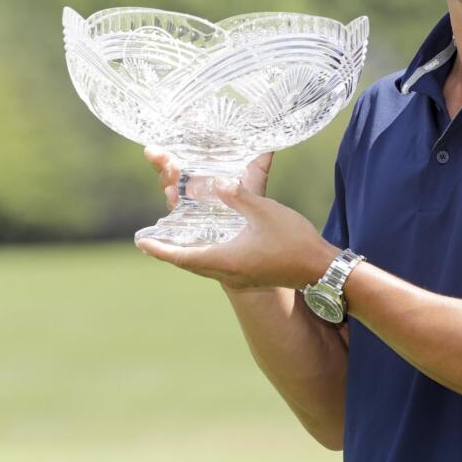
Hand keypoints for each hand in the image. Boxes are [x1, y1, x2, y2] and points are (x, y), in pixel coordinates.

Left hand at [137, 152, 337, 290]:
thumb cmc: (293, 241)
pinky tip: (209, 246)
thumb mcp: (264, 211)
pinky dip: (205, 256)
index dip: (160, 248)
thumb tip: (217, 183)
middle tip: (152, 241)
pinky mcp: (249, 277)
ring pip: (203, 266)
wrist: (320, 270)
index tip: (142, 242)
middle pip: (189, 263)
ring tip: (174, 242)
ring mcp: (239, 278)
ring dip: (187, 254)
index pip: (182, 255)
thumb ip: (238, 196)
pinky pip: (217, 267)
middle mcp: (228, 273)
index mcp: (226, 258)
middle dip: (169, 251)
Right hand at [143, 146, 273, 208]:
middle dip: (161, 159)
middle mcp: (190, 182)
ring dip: (166, 176)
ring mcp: (188, 200)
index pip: (179, 153)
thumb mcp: (255, 172)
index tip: (163, 136)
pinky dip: (174, 200)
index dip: (171, 144)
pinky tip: (172, 193)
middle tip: (157, 152)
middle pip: (168, 168)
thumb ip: (260, 155)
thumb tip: (272, 134)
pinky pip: (177, 209)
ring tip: (171, 168)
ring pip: (169, 186)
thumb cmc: (251, 194)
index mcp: (200, 168)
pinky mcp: (191, 217)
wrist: (256, 223)